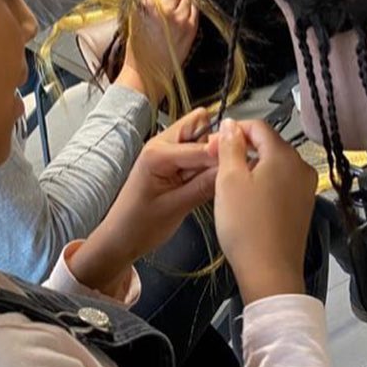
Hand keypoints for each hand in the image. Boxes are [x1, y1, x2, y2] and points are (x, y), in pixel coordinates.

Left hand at [66, 109, 217, 295]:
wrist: (120, 239)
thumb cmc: (139, 226)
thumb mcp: (177, 208)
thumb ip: (206, 184)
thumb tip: (232, 166)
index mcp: (158, 153)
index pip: (203, 144)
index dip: (224, 153)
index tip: (246, 162)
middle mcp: (161, 145)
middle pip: (201, 126)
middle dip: (217, 145)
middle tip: (230, 169)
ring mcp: (166, 152)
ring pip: (200, 140)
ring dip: (211, 157)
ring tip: (220, 180)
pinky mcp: (171, 163)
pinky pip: (195, 155)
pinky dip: (205, 166)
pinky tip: (210, 183)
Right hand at [115, 0, 199, 98]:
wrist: (147, 71)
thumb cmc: (138, 48)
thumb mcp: (134, 16)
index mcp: (146, 3)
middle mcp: (163, 8)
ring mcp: (179, 18)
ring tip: (175, 7)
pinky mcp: (190, 28)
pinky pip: (195, 9)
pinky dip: (190, 8)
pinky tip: (182, 15)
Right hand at [211, 119, 317, 303]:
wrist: (270, 271)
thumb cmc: (248, 229)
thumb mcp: (229, 180)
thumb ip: (230, 146)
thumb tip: (231, 125)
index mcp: (284, 155)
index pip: (258, 126)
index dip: (232, 130)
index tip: (213, 144)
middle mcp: (300, 167)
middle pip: (267, 144)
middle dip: (241, 149)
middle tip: (216, 163)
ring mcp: (304, 188)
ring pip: (273, 164)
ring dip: (250, 166)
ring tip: (228, 184)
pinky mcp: (301, 205)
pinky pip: (280, 183)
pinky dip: (262, 183)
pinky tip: (245, 199)